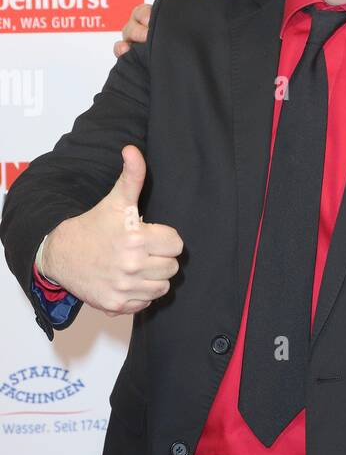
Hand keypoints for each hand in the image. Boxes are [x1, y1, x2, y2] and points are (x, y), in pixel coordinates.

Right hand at [42, 145, 183, 315]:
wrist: (60, 253)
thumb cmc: (93, 226)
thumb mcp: (115, 201)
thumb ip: (131, 177)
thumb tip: (133, 149)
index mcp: (136, 238)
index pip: (176, 244)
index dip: (165, 238)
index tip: (150, 235)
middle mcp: (131, 265)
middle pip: (172, 267)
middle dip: (161, 258)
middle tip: (143, 251)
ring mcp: (124, 287)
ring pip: (163, 286)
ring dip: (154, 277)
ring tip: (137, 265)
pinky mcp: (116, 305)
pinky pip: (147, 302)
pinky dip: (141, 294)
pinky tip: (128, 281)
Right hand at [112, 0, 227, 57]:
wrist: (191, 69)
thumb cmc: (188, 39)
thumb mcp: (197, 20)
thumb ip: (203, 1)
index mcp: (155, 19)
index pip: (144, 11)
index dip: (146, 14)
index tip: (151, 19)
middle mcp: (143, 30)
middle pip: (132, 23)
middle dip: (138, 28)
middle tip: (148, 34)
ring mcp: (136, 45)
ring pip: (126, 37)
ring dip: (129, 39)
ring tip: (137, 44)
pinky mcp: (134, 61)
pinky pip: (120, 53)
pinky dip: (120, 51)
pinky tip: (125, 52)